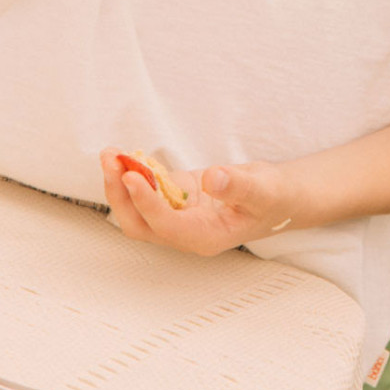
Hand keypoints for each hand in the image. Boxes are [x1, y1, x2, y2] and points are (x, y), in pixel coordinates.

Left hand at [100, 150, 294, 256]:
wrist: (278, 196)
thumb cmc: (274, 197)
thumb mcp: (263, 189)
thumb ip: (238, 185)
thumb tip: (211, 178)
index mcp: (206, 237)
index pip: (166, 225)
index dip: (145, 202)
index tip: (130, 175)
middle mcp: (186, 232)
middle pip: (140, 224)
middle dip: (120, 194)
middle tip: (110, 159)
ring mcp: (179, 216)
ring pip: (138, 209)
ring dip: (121, 183)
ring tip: (111, 153)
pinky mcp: (177, 199)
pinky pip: (148, 191)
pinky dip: (135, 174)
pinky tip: (127, 154)